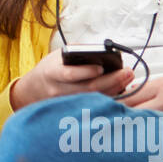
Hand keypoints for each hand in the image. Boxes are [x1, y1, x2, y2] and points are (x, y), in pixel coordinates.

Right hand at [10, 48, 134, 109]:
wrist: (35, 90)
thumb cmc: (50, 69)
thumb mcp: (57, 56)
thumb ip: (76, 53)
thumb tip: (101, 52)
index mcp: (52, 73)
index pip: (69, 74)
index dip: (85, 72)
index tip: (101, 67)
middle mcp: (59, 90)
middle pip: (87, 88)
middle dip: (110, 80)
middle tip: (127, 72)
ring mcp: (67, 103)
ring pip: (94, 98)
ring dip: (115, 88)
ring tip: (128, 77)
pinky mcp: (75, 110)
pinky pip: (95, 103)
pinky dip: (110, 95)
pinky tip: (121, 87)